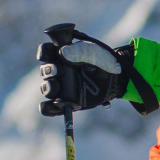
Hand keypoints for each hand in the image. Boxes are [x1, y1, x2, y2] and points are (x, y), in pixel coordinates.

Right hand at [37, 27, 155, 114]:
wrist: (116, 77)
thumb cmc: (103, 60)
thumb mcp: (94, 52)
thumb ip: (80, 51)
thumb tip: (63, 53)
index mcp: (61, 55)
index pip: (46, 52)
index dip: (44, 52)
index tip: (49, 54)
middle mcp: (57, 70)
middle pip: (45, 71)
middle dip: (49, 70)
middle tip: (60, 70)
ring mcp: (61, 86)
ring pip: (46, 88)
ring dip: (48, 87)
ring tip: (57, 87)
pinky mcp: (65, 101)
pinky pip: (50, 108)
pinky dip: (47, 108)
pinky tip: (53, 105)